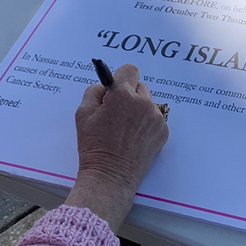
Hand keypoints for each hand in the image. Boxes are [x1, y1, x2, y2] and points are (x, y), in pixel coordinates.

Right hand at [64, 63, 168, 230]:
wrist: (111, 176)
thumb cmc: (94, 146)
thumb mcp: (82, 113)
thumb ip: (94, 91)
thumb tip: (105, 84)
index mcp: (122, 95)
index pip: (129, 70)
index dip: (120, 78)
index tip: (115, 89)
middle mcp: (143, 102)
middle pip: (139, 86)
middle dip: (129, 95)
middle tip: (116, 113)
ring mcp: (156, 117)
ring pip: (148, 102)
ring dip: (138, 109)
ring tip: (125, 128)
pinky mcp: (163, 131)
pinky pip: (155, 118)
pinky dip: (146, 123)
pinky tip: (133, 137)